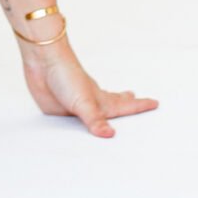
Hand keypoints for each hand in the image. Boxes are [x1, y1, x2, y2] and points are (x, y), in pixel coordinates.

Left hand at [18, 35, 156, 138]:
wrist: (42, 62)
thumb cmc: (66, 75)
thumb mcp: (83, 102)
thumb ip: (95, 120)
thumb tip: (110, 135)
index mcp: (101, 101)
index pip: (125, 106)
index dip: (140, 106)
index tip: (155, 102)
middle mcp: (90, 103)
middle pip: (112, 105)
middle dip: (125, 104)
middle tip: (135, 98)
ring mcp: (75, 106)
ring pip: (93, 113)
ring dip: (102, 113)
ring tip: (111, 108)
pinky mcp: (59, 110)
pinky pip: (70, 121)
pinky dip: (77, 121)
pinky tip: (75, 120)